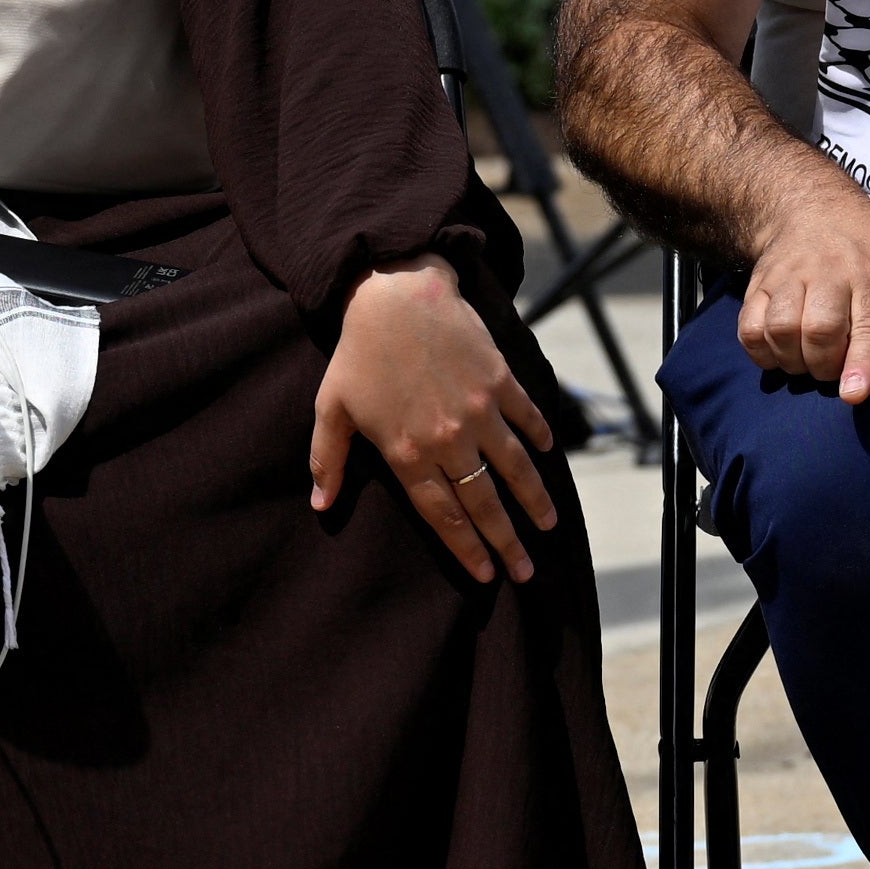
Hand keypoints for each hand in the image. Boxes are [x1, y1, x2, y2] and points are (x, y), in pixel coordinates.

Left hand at [310, 258, 561, 582]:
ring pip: (514, 468)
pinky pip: (526, 418)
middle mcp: (448, 440)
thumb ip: (328, 461)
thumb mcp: (331, 409)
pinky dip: (539, 437)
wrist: (395, 293)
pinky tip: (549, 455)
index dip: (466, 549)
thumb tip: (320, 506)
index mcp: (407, 454)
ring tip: (547, 526)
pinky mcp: (499, 381)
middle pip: (483, 504)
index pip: (442, 516)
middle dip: (506, 543)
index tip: (484, 575)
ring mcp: (478, 411)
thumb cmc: (358, 354)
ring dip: (534, 501)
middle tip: (524, 571)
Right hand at [733, 197, 869, 406]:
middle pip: (820, 331)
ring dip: (793, 361)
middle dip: (825, 366)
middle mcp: (831, 273)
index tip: (853, 395)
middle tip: (834, 373)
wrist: (815, 206)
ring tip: (808, 364)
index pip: (869, 325)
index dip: (860, 363)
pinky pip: (750, 328)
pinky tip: (779, 355)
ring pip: (781, 330)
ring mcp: (791, 276)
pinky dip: (761, 352)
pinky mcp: (760, 284)